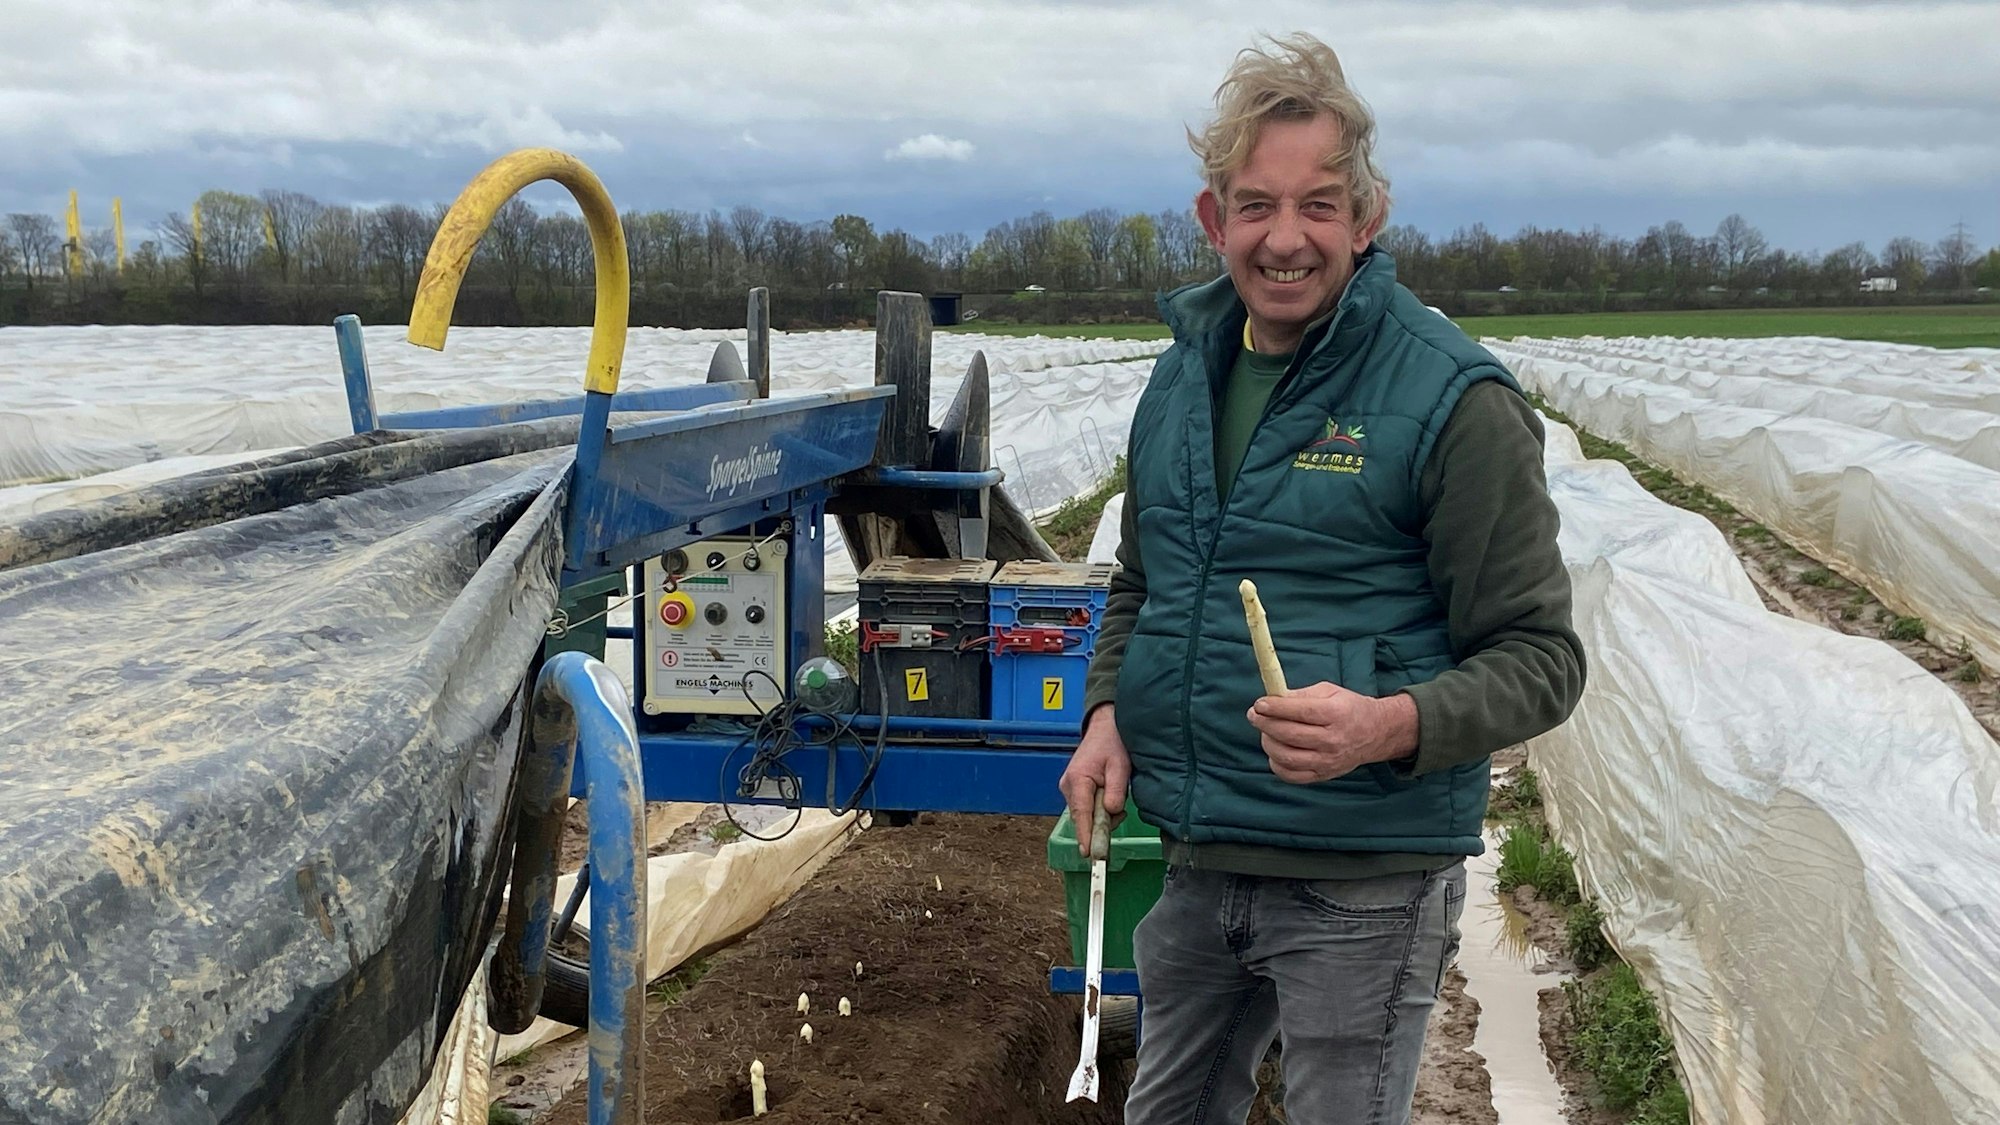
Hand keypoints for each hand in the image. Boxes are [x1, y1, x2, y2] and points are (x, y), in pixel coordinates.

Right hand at [1060, 704, 1131, 854]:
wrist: (1104, 729)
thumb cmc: (1112, 744)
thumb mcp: (1120, 766)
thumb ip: (1115, 790)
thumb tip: (1111, 812)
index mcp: (1078, 779)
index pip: (1082, 814)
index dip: (1086, 835)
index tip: (1089, 854)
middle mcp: (1068, 786)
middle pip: (1084, 818)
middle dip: (1102, 822)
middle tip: (1121, 811)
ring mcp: (1069, 789)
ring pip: (1086, 815)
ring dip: (1103, 814)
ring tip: (1117, 793)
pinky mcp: (1074, 791)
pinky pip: (1087, 809)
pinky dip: (1100, 808)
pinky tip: (1110, 796)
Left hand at [1246, 683, 1418, 784]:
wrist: (1375, 733)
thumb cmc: (1348, 708)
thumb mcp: (1329, 691)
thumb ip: (1301, 695)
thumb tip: (1273, 697)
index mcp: (1336, 714)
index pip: (1301, 712)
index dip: (1276, 708)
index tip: (1259, 704)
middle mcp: (1333, 740)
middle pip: (1290, 735)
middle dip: (1265, 724)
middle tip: (1254, 715)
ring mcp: (1328, 761)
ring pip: (1287, 757)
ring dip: (1268, 743)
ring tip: (1266, 733)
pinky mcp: (1323, 775)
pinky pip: (1292, 776)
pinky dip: (1277, 765)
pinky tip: (1276, 752)